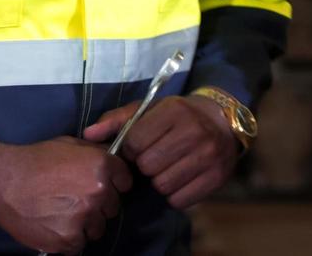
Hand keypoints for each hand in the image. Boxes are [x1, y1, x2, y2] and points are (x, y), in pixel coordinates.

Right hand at [0, 137, 131, 254]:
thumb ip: (95, 152)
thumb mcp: (69, 145)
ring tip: (62, 214)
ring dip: (85, 224)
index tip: (101, 186)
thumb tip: (113, 157)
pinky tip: (54, 225)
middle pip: (113, 208)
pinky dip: (68, 239)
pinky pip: (78, 244)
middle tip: (76, 201)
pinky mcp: (68, 239)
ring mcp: (84, 218)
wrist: (3, 182)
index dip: (115, 183)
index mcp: (101, 166)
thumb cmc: (35, 160)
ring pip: (97, 228)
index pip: (126, 181)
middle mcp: (98, 193)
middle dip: (99, 206)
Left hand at [83, 96, 238, 209]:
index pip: (135, 141)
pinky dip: (175, 194)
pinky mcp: (217, 177)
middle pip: (148, 166)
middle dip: (145, 166)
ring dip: (159, 181)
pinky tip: (179, 179)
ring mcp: (208, 155)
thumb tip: (88, 134)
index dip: (131, 149)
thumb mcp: (150, 110)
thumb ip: (117, 120)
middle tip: (154, 159)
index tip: (139, 147)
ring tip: (167, 168)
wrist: (223, 121)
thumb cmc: (178, 117)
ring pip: (162, 185)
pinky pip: (180, 200)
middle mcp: (194, 131)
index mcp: (174, 111)